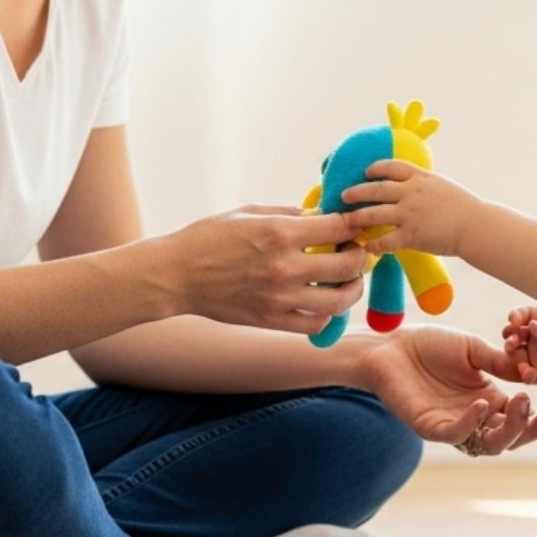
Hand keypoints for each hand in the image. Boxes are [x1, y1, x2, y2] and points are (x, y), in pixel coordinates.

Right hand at [161, 204, 368, 334]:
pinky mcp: (271, 320)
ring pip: (339, 300)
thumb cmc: (208, 238)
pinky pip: (316, 323)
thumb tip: (321, 215)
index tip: (358, 224)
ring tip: (349, 280)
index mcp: (280, 233)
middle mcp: (284, 267)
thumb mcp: (248, 213)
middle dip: (360, 256)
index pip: (339, 227)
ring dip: (352, 289)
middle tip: (356, 251)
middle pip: (348, 265)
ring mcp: (279, 297)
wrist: (176, 275)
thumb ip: (288, 214)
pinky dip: (328, 315)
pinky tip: (325, 303)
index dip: (356, 224)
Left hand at [339, 159, 483, 256]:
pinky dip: (374, 244)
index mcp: (420, 177)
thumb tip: (414, 185)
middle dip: (356, 191)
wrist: (476, 226)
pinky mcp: (411, 234)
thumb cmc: (464, 208)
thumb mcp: (442, 186)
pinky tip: (368, 247)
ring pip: (374, 213)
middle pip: (375, 188)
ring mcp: (409, 213)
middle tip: (343, 196)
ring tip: (347, 221)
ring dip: (357, 217)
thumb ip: (424, 184)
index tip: (365, 173)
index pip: (391, 167)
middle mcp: (411, 192)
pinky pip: (385, 240)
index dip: (375, 168)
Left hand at [360, 324, 536, 454]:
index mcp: (487, 400)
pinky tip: (482, 405)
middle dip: (530, 428)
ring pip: (487, 444)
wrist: (391, 344)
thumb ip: (501, 363)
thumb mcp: (473, 349)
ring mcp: (452, 425)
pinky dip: (472, 423)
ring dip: (508, 428)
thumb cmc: (429, 345)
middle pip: (508, 439)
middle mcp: (473, 417)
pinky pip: (456, 435)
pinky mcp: (430, 427)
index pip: (519, 420)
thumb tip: (533, 372)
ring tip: (518, 403)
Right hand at [499, 305, 536, 388]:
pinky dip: (524, 374)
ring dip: (512, 358)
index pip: (520, 315)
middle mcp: (533, 337)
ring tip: (521, 362)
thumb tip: (531, 325)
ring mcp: (534, 355)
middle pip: (512, 335)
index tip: (515, 322)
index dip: (514, 317)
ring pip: (515, 356)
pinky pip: (525, 374)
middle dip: (509, 338)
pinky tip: (531, 374)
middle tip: (512, 343)